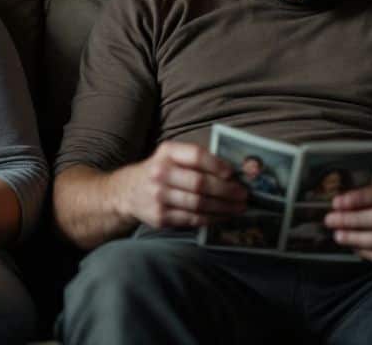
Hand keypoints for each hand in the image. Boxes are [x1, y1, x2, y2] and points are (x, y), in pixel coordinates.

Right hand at [116, 141, 246, 228]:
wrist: (128, 191)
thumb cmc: (161, 171)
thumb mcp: (172, 156)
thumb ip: (196, 160)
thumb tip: (233, 171)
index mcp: (167, 152)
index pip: (195, 156)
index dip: (217, 165)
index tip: (233, 174)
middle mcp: (160, 173)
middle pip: (200, 183)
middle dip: (226, 190)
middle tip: (243, 195)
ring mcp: (159, 196)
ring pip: (198, 204)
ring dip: (223, 207)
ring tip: (238, 208)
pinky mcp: (160, 217)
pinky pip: (192, 219)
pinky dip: (211, 218)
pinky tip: (222, 216)